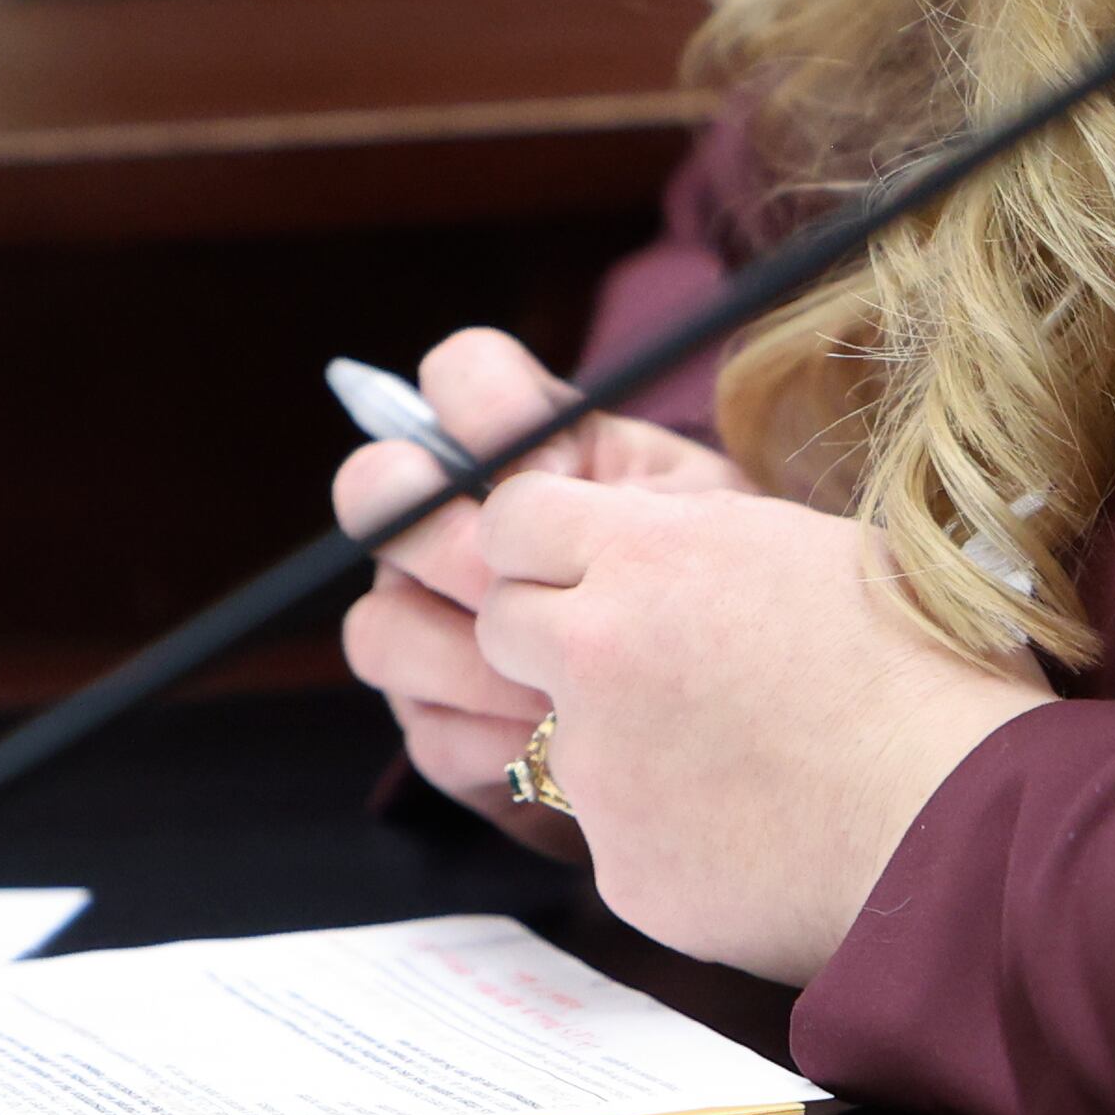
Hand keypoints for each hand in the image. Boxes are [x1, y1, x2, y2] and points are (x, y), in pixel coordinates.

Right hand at [332, 329, 746, 849]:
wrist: (740, 713)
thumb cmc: (722, 590)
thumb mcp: (704, 518)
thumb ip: (630, 484)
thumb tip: (549, 472)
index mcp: (525, 453)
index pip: (463, 375)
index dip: (486, 406)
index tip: (556, 466)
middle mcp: (448, 527)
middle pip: (374, 490)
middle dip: (439, 535)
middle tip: (518, 579)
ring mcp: (425, 624)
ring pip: (381, 626)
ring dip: (470, 657)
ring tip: (556, 687)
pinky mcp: (437, 725)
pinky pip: (428, 728)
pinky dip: (493, 737)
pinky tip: (554, 740)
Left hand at [468, 471, 1048, 982]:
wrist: (957, 818)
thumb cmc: (921, 668)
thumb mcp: (810, 547)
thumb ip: (698, 542)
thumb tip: (651, 539)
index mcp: (648, 554)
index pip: (511, 515)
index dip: (543, 541)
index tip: (577, 563)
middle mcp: (597, 652)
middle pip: (502, 623)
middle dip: (554, 636)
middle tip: (641, 660)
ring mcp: (598, 768)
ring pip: (561, 738)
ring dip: (623, 743)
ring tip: (741, 759)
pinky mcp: (618, 866)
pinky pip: (617, 835)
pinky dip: (666, 832)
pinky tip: (753, 827)